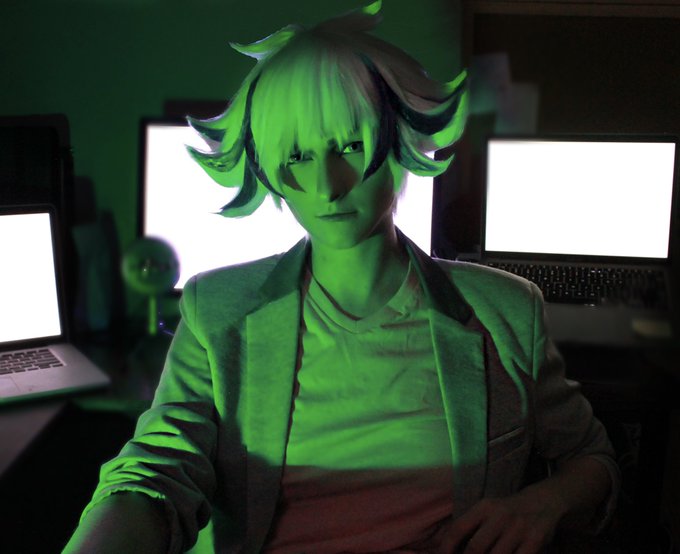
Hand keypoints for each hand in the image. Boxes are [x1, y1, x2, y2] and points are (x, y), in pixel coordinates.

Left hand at [443, 490, 564, 553]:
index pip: (458, 528)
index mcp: (484, 507)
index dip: (446, 547)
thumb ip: (469, 527)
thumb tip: (446, 547)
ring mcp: (518, 529)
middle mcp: (500, 516)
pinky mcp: (535, 540)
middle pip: (475, 547)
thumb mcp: (487, 510)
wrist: (543, 501)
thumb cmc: (507, 511)